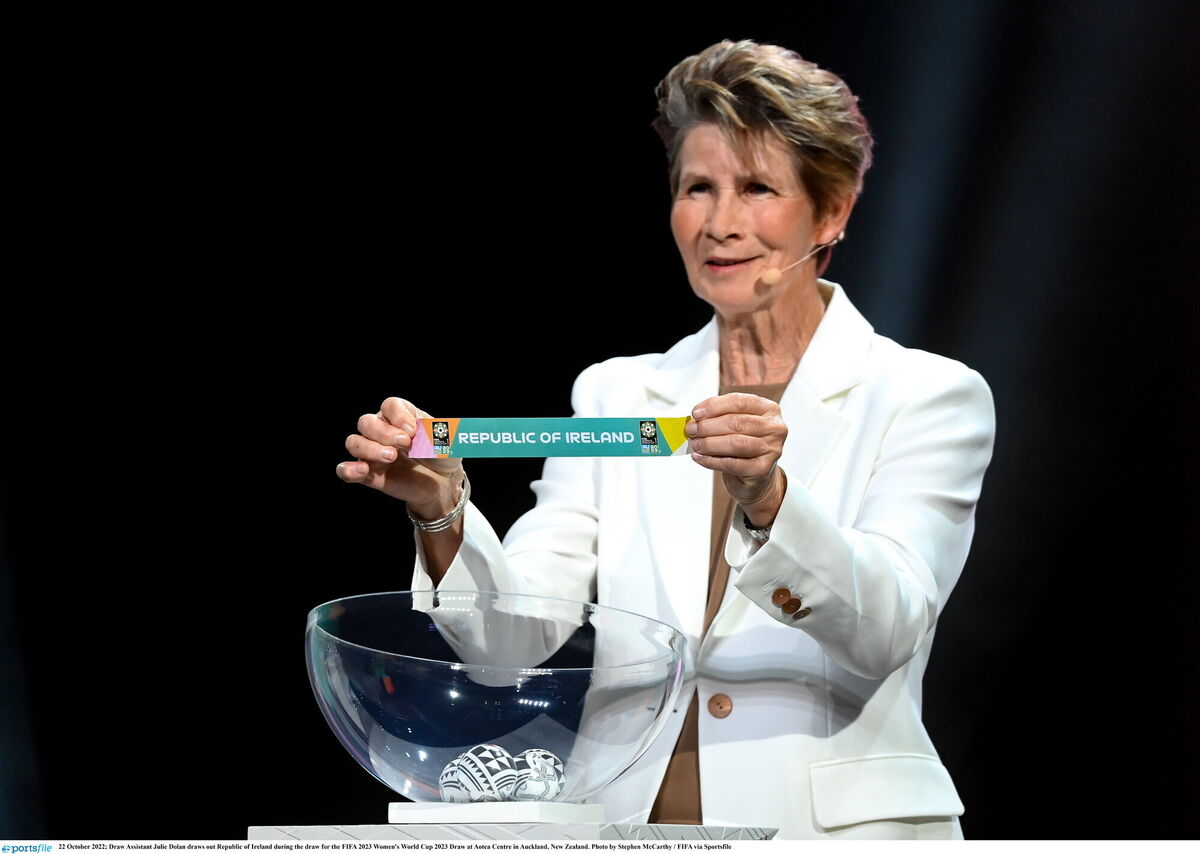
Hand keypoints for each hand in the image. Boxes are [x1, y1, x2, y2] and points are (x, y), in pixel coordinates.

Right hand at [336, 397, 463, 518]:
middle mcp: (382, 431)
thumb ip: (433, 435)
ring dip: (368, 448)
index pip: (390, 406)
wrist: (443, 483)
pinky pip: (346, 470)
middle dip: (383, 432)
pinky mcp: (368, 474)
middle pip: (367, 422)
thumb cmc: (442, 456)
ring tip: (391, 457)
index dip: (399, 416)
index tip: (413, 431)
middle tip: (405, 443)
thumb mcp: (446, 442)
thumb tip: (417, 435)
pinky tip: (362, 470)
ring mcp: (373, 452)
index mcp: (401, 416)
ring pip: (354, 442)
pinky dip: (348, 469)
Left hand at [687, 393, 787, 525]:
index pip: (739, 401)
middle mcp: (775, 427)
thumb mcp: (735, 425)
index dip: (714, 406)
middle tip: (691, 430)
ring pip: (735, 443)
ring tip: (695, 444)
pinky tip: (699, 458)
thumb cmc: (744, 446)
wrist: (756, 476)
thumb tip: (696, 418)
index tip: (696, 413)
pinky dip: (711, 460)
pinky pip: (732, 463)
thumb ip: (719, 417)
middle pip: (737, 422)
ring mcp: (772, 449)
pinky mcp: (763, 469)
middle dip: (708, 426)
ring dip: (709, 443)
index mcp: (769, 409)